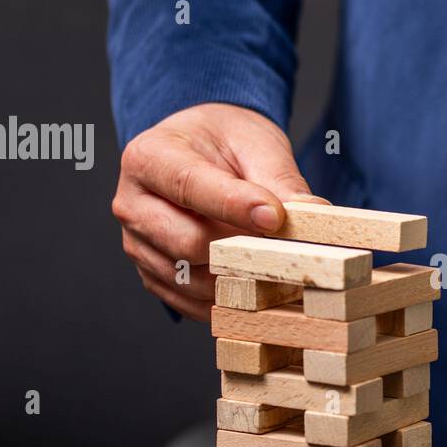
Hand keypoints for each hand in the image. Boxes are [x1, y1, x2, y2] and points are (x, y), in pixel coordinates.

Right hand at [111, 103, 327, 319]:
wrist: (203, 153)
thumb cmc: (225, 143)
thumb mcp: (256, 144)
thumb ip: (281, 180)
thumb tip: (315, 214)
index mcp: (148, 158)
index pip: (188, 186)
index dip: (234, 206)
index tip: (275, 217)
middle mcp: (132, 204)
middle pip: (187, 242)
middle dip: (240, 249)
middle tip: (286, 248)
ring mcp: (138, 245)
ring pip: (190, 280)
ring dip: (238, 279)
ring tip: (277, 266)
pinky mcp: (153, 275)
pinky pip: (190, 303)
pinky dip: (227, 300)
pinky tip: (258, 285)